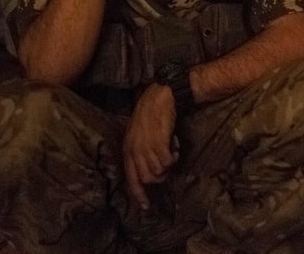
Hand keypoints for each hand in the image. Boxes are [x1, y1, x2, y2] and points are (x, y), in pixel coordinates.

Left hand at [123, 83, 178, 210]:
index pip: (130, 177)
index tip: (145, 206)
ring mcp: (145, 146)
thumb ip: (141, 152)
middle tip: (168, 165)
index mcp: (127, 148)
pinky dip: (174, 156)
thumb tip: (151, 171)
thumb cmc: (152, 114)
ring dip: (168, 164)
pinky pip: (167, 162)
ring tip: (171, 150)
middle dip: (160, 176)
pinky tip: (175, 145)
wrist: (161, 96)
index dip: (138, 193)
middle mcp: (134, 149)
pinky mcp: (158, 142)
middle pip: (147, 178)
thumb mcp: (140, 134)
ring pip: (158, 171)